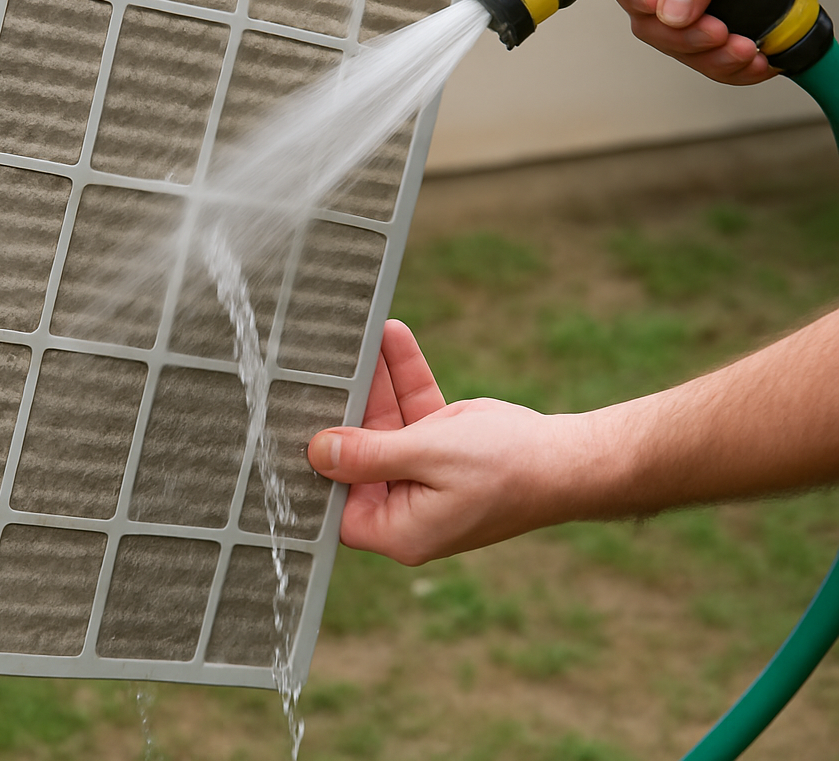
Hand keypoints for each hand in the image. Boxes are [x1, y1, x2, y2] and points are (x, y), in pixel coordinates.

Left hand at [306, 320, 589, 564]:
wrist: (571, 458)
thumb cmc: (506, 469)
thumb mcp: (427, 455)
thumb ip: (369, 454)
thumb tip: (317, 452)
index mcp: (399, 528)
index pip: (337, 502)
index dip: (316, 466)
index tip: (295, 418)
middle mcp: (407, 505)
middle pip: (359, 454)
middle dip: (345, 406)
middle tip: (321, 363)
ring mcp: (425, 474)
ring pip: (387, 423)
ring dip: (376, 380)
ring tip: (356, 336)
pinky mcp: (443, 446)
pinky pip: (415, 409)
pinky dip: (405, 377)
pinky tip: (393, 337)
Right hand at [607, 0, 838, 83]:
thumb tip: (671, 11)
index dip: (641, 3)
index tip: (667, 14)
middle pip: (654, 22)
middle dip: (684, 39)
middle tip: (716, 33)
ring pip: (685, 46)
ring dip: (711, 59)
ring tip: (742, 50)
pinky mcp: (741, 12)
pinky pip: (720, 54)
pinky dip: (735, 67)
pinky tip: (755, 60)